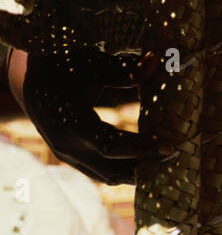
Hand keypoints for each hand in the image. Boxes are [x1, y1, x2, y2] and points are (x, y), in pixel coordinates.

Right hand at [5, 46, 168, 184]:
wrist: (31, 78)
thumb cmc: (63, 65)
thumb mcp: (92, 63)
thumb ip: (123, 69)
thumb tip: (157, 59)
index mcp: (70, 123)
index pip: (111, 145)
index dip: (142, 148)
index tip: (170, 144)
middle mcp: (66, 145)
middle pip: (111, 169)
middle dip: (145, 167)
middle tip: (177, 159)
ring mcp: (66, 154)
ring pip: (106, 175)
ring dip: (136, 173)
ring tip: (168, 164)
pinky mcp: (71, 156)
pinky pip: (100, 170)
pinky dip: (124, 169)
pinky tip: (148, 163)